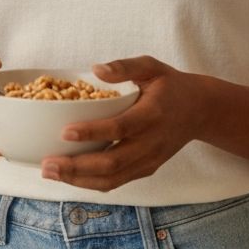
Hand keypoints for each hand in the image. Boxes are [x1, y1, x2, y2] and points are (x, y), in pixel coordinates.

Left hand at [40, 56, 203, 190]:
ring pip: (112, 179)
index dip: (92, 132)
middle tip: (47, 164)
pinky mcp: (147, 169)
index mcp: (151, 115)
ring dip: (79, 180)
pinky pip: (117, 181)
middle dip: (76, 166)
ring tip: (51, 173)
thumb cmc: (170, 85)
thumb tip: (96, 69)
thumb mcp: (151, 66)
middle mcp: (151, 143)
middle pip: (111, 162)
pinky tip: (69, 177)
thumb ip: (124, 67)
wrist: (201, 110)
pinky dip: (92, 183)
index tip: (64, 132)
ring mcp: (149, 160)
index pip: (119, 128)